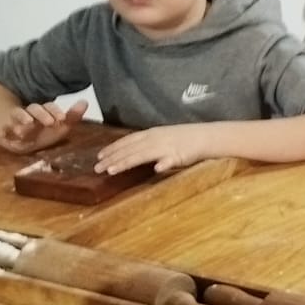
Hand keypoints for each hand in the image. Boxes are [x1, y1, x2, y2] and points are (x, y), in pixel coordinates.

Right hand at [0, 99, 86, 153]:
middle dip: (42, 114)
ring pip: (18, 114)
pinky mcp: (6, 130)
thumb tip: (85, 101)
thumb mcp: (61, 126)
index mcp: (44, 111)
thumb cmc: (46, 132)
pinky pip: (2, 129)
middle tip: (50, 122)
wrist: (26, 142)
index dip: (55, 111)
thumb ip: (72, 116)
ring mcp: (16, 120)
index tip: (62, 118)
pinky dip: (1, 131)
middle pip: (34, 108)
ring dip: (22, 118)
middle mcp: (30, 113)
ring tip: (27, 124)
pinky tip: (0, 134)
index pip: (49, 106)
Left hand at [95, 124, 210, 174]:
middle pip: (130, 149)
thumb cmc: (186, 138)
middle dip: (112, 158)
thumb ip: (149, 145)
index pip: (127, 140)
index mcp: (151, 133)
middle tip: (97, 168)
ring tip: (112, 171)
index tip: (99, 156)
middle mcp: (155, 138)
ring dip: (126, 162)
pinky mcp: (179, 155)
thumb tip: (133, 153)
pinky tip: (156, 170)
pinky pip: (171, 160)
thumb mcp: (164, 138)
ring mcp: (166, 147)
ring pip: (142, 155)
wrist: (208, 136)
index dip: (113, 148)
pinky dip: (164, 164)